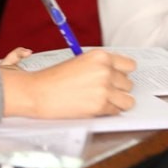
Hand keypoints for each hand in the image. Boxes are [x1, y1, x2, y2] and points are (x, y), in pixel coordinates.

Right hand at [1, 50, 135, 118]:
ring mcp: (104, 89)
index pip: (129, 65)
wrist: (37, 92)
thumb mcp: (79, 62)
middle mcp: (105, 70)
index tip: (118, 77)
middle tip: (103, 90)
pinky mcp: (100, 106)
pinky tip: (95, 107)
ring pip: (128, 100)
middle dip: (118, 88)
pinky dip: (108, 111)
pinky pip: (116, 111)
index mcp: (100, 56)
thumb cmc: (54, 77)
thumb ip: (100, 65)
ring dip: (117, 102)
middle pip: (128, 83)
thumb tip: (117, 73)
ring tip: (104, 101)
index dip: (123, 73)